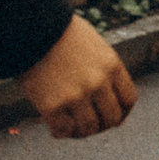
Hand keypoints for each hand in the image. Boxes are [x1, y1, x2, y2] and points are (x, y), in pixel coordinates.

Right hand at [19, 17, 137, 138]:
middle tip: (89, 124)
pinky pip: (63, 131)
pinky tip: (55, 126)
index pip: (128, 100)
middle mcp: (98, 83)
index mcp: (111, 65)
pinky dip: (60, 132)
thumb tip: (114, 107)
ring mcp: (76, 96)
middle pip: (112, 118)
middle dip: (102, 125)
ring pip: (88, 129)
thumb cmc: (59, 34)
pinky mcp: (52, 106)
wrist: (29, 27)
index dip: (122, 112)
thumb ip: (104, 71)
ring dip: (81, 131)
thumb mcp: (93, 46)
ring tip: (71, 125)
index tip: (112, 116)